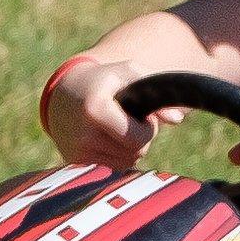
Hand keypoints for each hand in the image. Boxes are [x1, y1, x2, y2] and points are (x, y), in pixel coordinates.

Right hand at [37, 53, 151, 169]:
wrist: (62, 94)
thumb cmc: (103, 80)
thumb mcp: (128, 73)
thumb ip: (156, 92)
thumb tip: (177, 120)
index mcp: (95, 110)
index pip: (138, 139)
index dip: (148, 128)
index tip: (140, 115)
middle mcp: (83, 135)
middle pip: (135, 153)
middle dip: (140, 138)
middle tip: (129, 120)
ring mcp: (78, 151)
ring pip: (126, 162)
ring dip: (129, 148)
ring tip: (117, 127)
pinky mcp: (75, 161)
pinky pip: (113, 167)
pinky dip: (117, 155)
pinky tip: (108, 138)